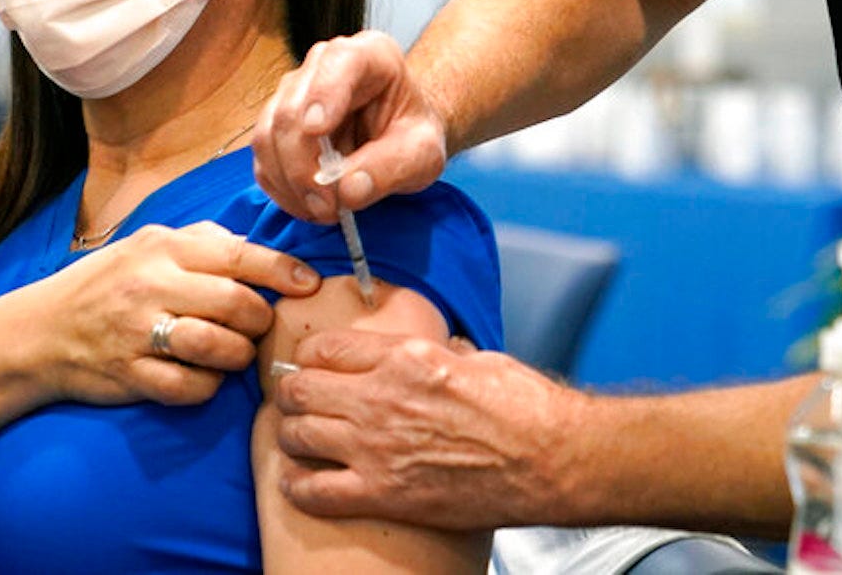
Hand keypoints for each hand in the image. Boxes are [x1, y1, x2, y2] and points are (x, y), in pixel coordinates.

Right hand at [16, 221, 319, 409]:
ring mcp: (138, 333)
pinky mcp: (129, 375)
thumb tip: (254, 245)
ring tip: (235, 353)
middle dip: (260, 320)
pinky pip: (189, 388)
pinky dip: (207, 387)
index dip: (282, 271)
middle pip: (235, 304)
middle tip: (258, 325)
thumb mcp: (147, 245)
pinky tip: (204, 377)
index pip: (238, 255)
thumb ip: (201, 241)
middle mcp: (151, 286)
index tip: (307, 284)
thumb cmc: (107, 284)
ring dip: (238, 356)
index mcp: (162, 248)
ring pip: (217, 348)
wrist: (41, 330)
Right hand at [253, 31, 449, 222]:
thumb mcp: (423, 154)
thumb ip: (392, 167)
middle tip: (328, 206)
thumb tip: (347, 190)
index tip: (317, 130)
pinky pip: (263, 159)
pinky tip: (308, 204)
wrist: (399, 138)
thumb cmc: (412, 136)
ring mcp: (293, 93)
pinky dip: (282, 188)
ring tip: (324, 210)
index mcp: (370, 55)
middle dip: (303, 166)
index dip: (322, 94)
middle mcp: (322, 65)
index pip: (339, 62)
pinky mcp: (276, 125)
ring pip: (268, 136)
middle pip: (291, 110)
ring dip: (290, 182)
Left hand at [272, 329, 583, 529]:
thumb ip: (442, 354)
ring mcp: (377, 448)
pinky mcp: (383, 493)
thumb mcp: (478, 358)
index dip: (310, 357)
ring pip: (296, 435)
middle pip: (300, 389)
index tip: (311, 366)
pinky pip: (313, 491)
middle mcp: (381, 397)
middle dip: (291, 394)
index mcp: (405, 358)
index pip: (326, 348)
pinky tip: (302, 483)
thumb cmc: (525, 408)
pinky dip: (299, 486)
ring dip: (291, 436)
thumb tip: (439, 349)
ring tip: (298, 440)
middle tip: (295, 402)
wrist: (550, 460)